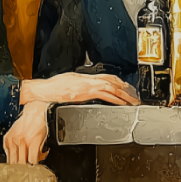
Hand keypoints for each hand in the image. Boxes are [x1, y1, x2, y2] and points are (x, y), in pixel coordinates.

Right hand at [9, 69, 135, 163]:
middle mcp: (88, 80)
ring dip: (123, 95)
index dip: (118, 82)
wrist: (45, 90)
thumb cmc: (53, 87)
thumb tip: (84, 89)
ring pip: (111, 88)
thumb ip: (79, 85)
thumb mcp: (69, 82)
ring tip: (132, 101)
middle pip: (112, 82)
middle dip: (125, 89)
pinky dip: (115, 99)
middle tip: (134, 96)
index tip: (125, 87)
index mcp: (85, 77)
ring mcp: (88, 86)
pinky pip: (105, 95)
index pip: (106, 77)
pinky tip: (121, 104)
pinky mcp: (86, 93)